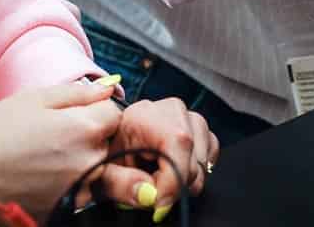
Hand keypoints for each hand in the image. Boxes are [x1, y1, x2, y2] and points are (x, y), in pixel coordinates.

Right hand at [0, 80, 121, 210]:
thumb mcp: (34, 98)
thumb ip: (77, 93)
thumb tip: (107, 89)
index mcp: (84, 129)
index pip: (114, 114)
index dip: (94, 110)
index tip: (71, 114)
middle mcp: (88, 163)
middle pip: (108, 145)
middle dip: (90, 138)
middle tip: (53, 137)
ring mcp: (78, 192)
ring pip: (96, 172)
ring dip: (81, 164)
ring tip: (43, 159)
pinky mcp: (63, 212)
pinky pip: (78, 194)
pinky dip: (65, 186)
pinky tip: (37, 177)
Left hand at [101, 98, 218, 215]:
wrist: (106, 139)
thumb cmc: (105, 154)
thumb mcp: (103, 171)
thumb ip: (122, 184)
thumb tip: (149, 196)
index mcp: (145, 114)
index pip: (178, 143)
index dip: (173, 181)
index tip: (157, 204)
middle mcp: (172, 110)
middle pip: (193, 159)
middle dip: (173, 185)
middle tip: (149, 187)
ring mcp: (188, 116)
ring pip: (203, 160)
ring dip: (183, 179)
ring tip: (158, 176)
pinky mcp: (198, 127)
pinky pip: (210, 154)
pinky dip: (196, 169)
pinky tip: (175, 170)